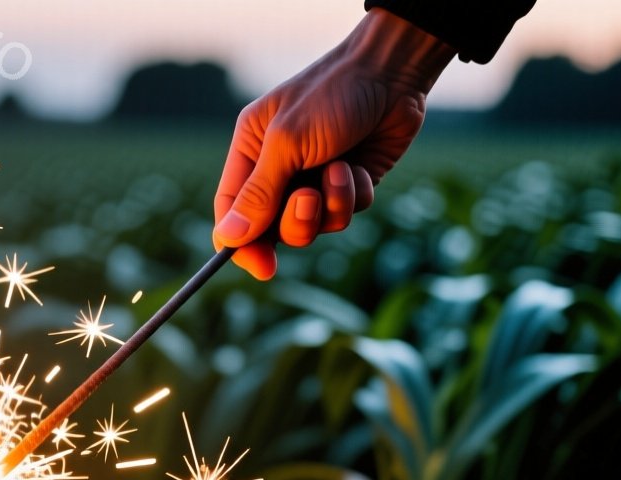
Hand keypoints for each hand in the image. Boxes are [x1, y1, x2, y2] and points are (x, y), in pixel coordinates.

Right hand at [213, 9, 454, 278]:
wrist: (392, 72)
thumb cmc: (332, 95)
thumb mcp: (287, 144)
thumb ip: (258, 194)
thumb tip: (227, 238)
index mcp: (250, 152)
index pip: (232, 212)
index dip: (242, 244)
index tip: (263, 267)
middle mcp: (280, 169)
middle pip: (273, 228)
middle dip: (296, 222)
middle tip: (309, 200)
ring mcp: (315, 178)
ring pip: (315, 226)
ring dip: (331, 207)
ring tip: (341, 170)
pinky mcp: (349, 183)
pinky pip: (347, 214)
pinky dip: (355, 195)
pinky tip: (360, 165)